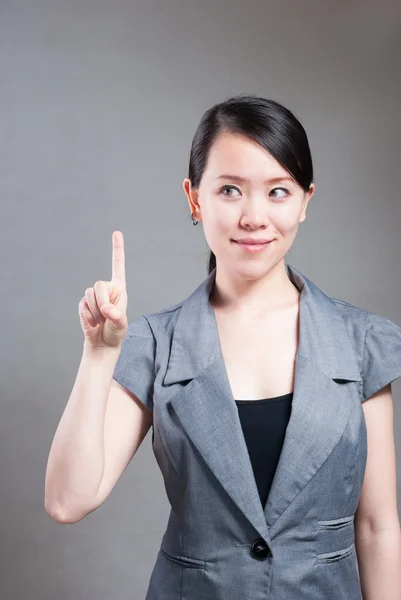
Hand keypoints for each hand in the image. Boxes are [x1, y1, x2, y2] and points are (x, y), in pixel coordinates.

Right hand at [78, 231, 127, 349]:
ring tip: (101, 321)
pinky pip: (82, 305)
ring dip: (95, 311)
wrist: (103, 343)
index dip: (117, 249)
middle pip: (99, 285)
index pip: (118, 266)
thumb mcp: (121, 326)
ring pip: (89, 295)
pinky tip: (93, 323)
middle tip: (107, 315)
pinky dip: (88, 316)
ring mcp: (93, 296)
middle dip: (102, 302)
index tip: (116, 232)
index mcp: (119, 288)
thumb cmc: (116, 332)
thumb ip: (117, 316)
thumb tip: (106, 309)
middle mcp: (106, 289)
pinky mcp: (83, 303)